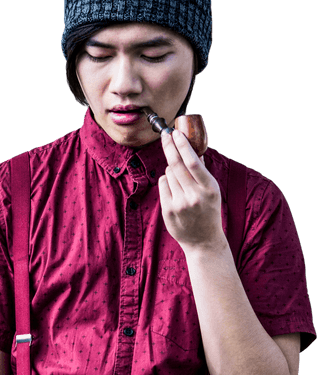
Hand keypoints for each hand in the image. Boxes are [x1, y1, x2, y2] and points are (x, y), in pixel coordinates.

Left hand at [159, 128, 225, 250]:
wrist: (203, 241)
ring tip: (180, 180)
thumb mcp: (212, 191)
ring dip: (172, 169)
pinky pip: (163, 185)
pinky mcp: (168, 211)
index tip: (175, 132)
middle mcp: (194, 196)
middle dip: (169, 146)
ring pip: (168, 173)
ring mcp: (179, 204)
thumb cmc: (208, 211)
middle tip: (165, 135)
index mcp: (209, 188)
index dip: (182, 145)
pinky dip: (167, 181)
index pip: (192, 162)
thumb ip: (202, 171)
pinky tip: (174, 189)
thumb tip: (194, 148)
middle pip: (176, 164)